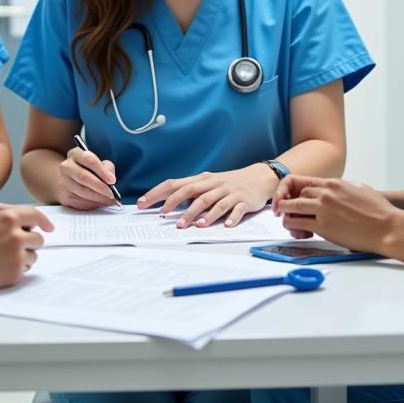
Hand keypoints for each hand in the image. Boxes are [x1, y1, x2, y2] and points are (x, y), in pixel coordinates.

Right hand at [0, 206, 54, 292]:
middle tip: (15, 247)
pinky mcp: (15, 273)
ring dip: (24, 256)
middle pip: (38, 238)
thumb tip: (24, 223)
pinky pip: (26, 269)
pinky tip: (0, 267)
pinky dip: (17, 268)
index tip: (49, 227)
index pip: (35, 215)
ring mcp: (17, 255)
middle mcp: (17, 235)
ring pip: (33, 255)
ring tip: (3, 258)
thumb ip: (6, 218)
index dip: (44, 221)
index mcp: (9, 218)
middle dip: (29, 242)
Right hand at [56, 147, 117, 209]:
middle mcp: (66, 166)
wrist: (70, 180)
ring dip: (98, 197)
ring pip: (82, 191)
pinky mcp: (64, 196)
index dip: (102, 171)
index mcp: (76, 154)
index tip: (112, 180)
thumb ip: (107, 168)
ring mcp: (63, 181)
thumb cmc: (89, 170)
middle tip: (112, 194)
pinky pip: (79, 201)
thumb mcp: (100, 164)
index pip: (89, 160)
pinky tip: (99, 202)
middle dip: (100, 186)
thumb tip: (111, 179)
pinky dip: (92, 204)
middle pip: (83, 176)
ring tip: (109, 200)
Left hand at [137, 164, 275, 228]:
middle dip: (175, 204)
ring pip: (212, 202)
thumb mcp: (209, 184)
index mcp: (202, 180)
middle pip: (191, 192)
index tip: (142, 203)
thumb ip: (192, 193)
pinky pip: (236, 210)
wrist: (260, 177)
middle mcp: (214, 185)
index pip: (175, 184)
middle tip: (163, 216)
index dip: (158, 193)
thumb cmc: (231, 183)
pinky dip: (231, 218)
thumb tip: (169, 203)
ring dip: (200, 214)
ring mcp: (229, 192)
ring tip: (191, 225)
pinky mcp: (244, 201)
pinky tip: (226, 225)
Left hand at [273, 175, 396, 252]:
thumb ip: (341, 189)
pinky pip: (298, 224)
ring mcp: (323, 210)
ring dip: (286, 214)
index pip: (304, 182)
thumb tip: (334, 191)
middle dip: (289, 202)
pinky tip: (297, 230)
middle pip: (296, 194)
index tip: (291, 197)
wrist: (388, 228)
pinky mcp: (323, 227)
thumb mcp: (358, 189)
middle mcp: (326, 194)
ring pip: (292, 208)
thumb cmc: (378, 211)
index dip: (293, 190)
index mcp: (334, 183)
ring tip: (286, 220)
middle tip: (286, 210)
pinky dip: (292, 226)